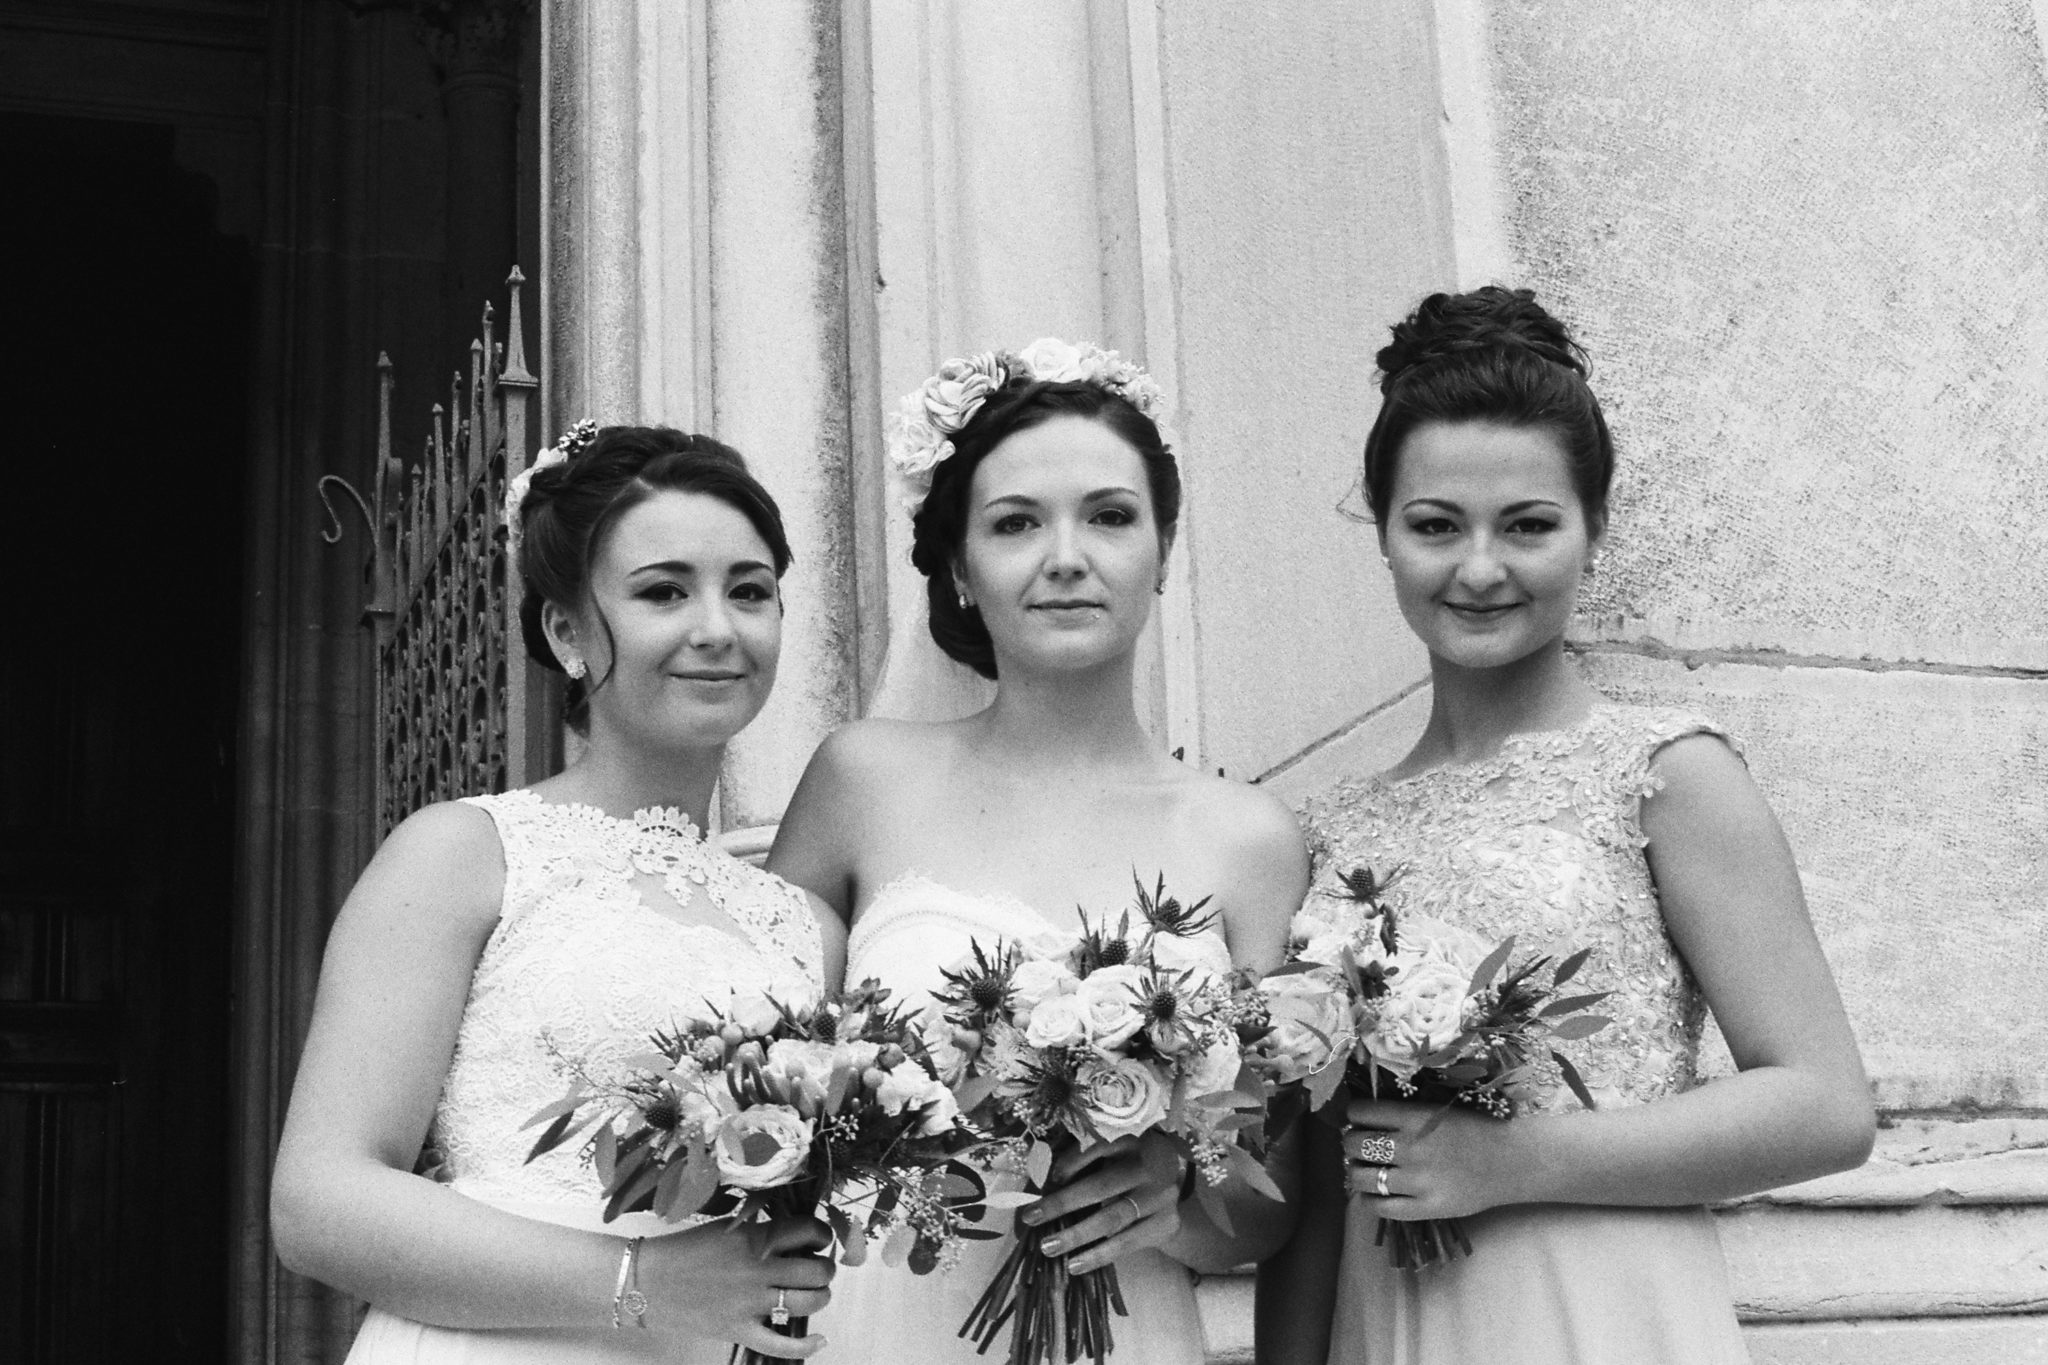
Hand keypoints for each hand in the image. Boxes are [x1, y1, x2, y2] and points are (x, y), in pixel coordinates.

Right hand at [641, 1215, 835, 1357]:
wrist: (646, 1281)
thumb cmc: (684, 1251)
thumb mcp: (727, 1228)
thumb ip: (761, 1231)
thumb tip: (795, 1236)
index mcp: (755, 1238)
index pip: (809, 1231)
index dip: (822, 1235)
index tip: (819, 1240)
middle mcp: (758, 1269)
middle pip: (816, 1270)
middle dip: (825, 1269)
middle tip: (817, 1268)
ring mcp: (750, 1303)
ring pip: (808, 1302)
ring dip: (820, 1297)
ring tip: (814, 1293)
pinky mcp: (740, 1330)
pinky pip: (782, 1345)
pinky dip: (807, 1345)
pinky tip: (819, 1339)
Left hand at [1018, 1132, 1185, 1273]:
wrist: (1173, 1187)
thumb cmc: (1128, 1165)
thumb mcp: (1113, 1151)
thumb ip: (1083, 1158)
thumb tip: (1040, 1176)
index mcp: (1133, 1139)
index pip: (1100, 1145)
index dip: (1072, 1160)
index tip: (1050, 1177)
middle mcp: (1150, 1165)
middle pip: (1103, 1186)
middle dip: (1063, 1203)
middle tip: (1030, 1217)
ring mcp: (1161, 1196)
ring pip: (1113, 1218)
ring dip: (1077, 1235)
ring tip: (1048, 1247)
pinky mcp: (1165, 1223)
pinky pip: (1128, 1243)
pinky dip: (1099, 1255)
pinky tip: (1075, 1265)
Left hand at [1341, 1096, 1522, 1221]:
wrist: (1512, 1161)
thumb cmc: (1476, 1128)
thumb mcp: (1439, 1108)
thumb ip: (1403, 1111)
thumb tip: (1362, 1115)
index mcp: (1415, 1117)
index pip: (1360, 1112)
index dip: (1354, 1114)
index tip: (1359, 1118)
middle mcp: (1411, 1148)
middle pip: (1353, 1144)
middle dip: (1351, 1142)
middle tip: (1359, 1144)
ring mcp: (1417, 1181)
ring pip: (1360, 1177)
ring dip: (1356, 1170)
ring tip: (1366, 1168)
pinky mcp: (1426, 1208)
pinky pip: (1380, 1207)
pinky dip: (1370, 1199)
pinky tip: (1376, 1192)